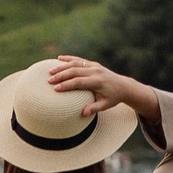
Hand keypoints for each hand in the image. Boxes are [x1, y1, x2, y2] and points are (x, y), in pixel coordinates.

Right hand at [45, 55, 159, 124]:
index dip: (67, 85)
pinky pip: (79, 59)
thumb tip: (83, 113)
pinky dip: (68, 58)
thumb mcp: (106, 105)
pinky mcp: (93, 64)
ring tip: (50, 71)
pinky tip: (58, 58)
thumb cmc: (113, 98)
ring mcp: (94, 66)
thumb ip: (94, 108)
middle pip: (75, 71)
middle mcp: (95, 71)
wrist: (123, 86)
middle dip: (61, 75)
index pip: (79, 82)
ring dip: (62, 66)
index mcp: (98, 82)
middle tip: (49, 80)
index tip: (56, 88)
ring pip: (75, 63)